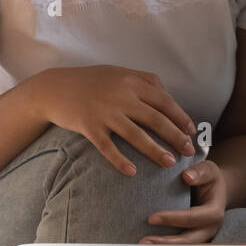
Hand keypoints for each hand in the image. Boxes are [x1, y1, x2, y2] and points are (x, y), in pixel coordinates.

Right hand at [31, 65, 196, 174]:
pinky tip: (132, 173)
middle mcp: (122, 96)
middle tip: (188, 151)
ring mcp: (105, 112)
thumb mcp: (119, 73)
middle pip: (156, 119)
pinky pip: (108, 147)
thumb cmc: (90, 81)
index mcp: (132, 82)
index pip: (165, 101)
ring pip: (136, 134)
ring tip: (169, 163)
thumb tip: (167, 93)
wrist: (54, 88)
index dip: (181, 117)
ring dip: (155, 151)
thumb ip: (144, 79)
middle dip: (175, 137)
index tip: (191, 132)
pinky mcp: (89, 127)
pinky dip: (120, 160)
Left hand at [141, 160, 226, 242]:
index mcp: (214, 212)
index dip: (174, 219)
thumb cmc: (209, 178)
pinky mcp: (192, 239)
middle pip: (189, 240)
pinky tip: (147, 243)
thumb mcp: (208, 169)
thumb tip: (187, 176)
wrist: (216, 190)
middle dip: (166, 242)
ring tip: (143, 244)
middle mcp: (209, 228)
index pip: (194, 218)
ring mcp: (201, 236)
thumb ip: (200, 172)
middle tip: (144, 240)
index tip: (152, 218)